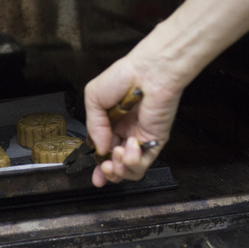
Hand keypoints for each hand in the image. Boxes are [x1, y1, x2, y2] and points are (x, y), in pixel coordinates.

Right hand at [84, 43, 182, 186]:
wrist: (147, 72)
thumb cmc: (124, 77)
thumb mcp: (93, 98)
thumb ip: (93, 126)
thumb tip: (98, 148)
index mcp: (112, 124)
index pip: (105, 152)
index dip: (99, 166)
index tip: (96, 176)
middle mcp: (127, 133)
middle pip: (118, 166)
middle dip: (109, 172)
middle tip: (105, 167)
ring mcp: (141, 139)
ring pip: (131, 170)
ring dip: (120, 169)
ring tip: (116, 154)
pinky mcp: (155, 141)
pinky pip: (143, 163)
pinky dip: (133, 160)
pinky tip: (130, 144)